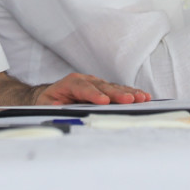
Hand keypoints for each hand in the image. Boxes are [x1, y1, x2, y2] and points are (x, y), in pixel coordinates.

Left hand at [32, 73, 151, 104]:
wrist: (49, 96)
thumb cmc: (48, 102)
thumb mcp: (45, 106)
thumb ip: (53, 107)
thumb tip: (58, 108)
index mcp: (70, 83)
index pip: (83, 88)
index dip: (94, 95)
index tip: (104, 101)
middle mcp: (86, 80)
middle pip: (103, 87)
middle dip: (117, 94)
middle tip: (130, 100)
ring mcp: (97, 84)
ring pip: (114, 87)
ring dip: (129, 93)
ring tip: (142, 98)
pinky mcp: (105, 89)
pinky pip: (119, 90)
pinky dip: (131, 93)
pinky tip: (143, 96)